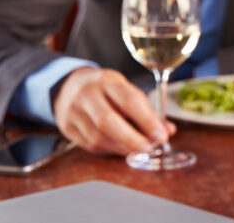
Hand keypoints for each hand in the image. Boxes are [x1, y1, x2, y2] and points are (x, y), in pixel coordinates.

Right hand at [53, 67, 175, 155]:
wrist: (69, 87)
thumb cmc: (106, 89)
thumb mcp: (125, 89)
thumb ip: (146, 110)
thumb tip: (167, 130)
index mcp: (107, 81)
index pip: (129, 100)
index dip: (147, 120)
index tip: (161, 135)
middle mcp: (87, 95)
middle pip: (107, 121)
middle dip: (132, 139)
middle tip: (150, 149)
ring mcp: (73, 112)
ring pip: (98, 137)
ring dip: (122, 148)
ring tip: (140, 151)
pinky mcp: (67, 128)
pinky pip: (90, 145)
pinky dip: (110, 150)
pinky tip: (123, 149)